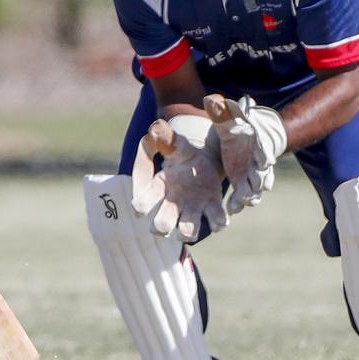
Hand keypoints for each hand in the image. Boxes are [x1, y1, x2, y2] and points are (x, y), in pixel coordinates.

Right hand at [131, 115, 227, 241]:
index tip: (141, 206)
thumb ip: (163, 137)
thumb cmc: (181, 152)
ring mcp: (192, 210)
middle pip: (160, 226)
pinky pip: (216, 223)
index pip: (142, 203)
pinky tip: (217, 211)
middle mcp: (172, 205)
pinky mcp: (213, 209)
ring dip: (187, 229)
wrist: (205, 158)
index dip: (140, 206)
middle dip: (162, 224)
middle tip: (166, 220)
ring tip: (192, 218)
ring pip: (186, 232)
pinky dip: (217, 222)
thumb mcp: (173, 142)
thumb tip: (155, 127)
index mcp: (157, 188)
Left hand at [205, 94, 286, 213]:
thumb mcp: (229, 117)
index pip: (265, 149)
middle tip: (254, 189)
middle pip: (263, 173)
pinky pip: (243, 195)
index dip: (265, 154)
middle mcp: (258, 162)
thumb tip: (211, 99)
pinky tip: (230, 209)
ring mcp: (251, 175)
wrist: (241, 138)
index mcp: (257, 143)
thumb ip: (221, 110)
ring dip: (249, 196)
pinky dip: (238, 202)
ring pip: (255, 188)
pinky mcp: (242, 184)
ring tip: (240, 203)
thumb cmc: (236, 125)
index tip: (266, 160)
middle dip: (259, 181)